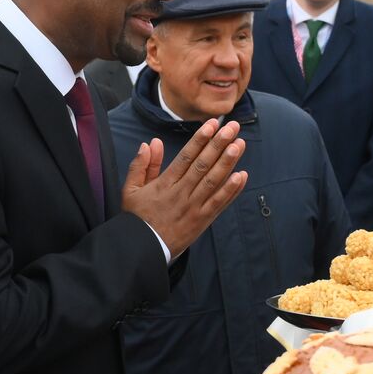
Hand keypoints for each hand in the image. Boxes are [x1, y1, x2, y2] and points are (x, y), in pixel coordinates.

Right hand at [120, 118, 248, 257]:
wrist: (143, 249)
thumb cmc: (137, 218)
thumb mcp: (131, 190)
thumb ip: (141, 166)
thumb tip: (150, 143)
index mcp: (165, 183)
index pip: (186, 157)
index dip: (200, 139)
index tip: (212, 125)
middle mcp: (182, 193)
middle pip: (203, 165)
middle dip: (219, 145)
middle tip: (233, 128)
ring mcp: (194, 208)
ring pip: (214, 182)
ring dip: (228, 163)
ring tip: (240, 145)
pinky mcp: (203, 221)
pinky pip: (219, 203)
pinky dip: (231, 190)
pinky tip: (242, 177)